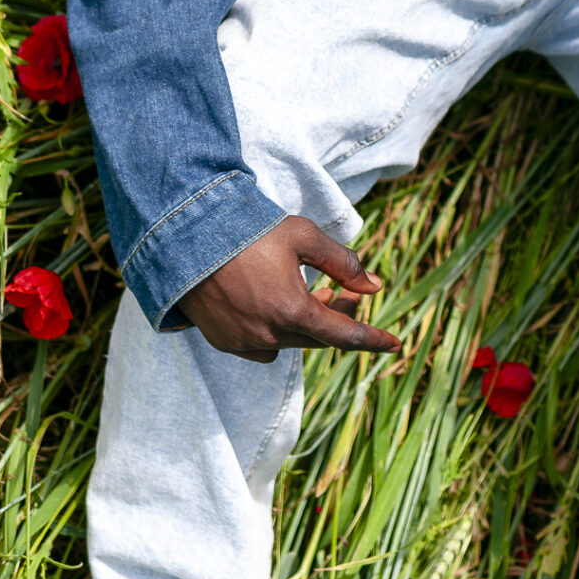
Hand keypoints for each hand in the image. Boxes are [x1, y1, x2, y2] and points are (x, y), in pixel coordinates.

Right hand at [175, 217, 400, 363]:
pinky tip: (274, 306)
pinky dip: (276, 331)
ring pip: (291, 343)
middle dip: (338, 318)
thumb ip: (343, 262)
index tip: (395, 344)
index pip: (345, 335)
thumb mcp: (303, 236)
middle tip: (345, 293)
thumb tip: (374, 286)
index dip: (373, 339)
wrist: (183, 237)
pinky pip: (262, 346)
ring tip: (311, 294)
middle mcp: (269, 335)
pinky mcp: (223, 341)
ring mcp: (244, 342)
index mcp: (293, 311)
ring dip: (307, 325)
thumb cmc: (247, 231)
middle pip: (319, 338)